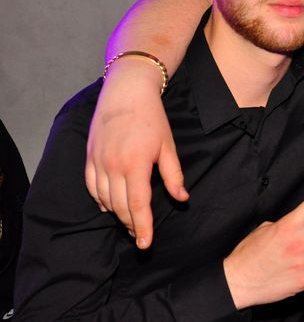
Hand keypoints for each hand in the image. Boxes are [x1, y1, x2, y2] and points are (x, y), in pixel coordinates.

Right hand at [86, 58, 186, 248]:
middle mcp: (113, 166)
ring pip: (104, 199)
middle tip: (140, 235)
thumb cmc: (152, 118)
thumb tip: (182, 198)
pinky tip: (108, 206)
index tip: (145, 243)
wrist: (126, 92)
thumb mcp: (168, 145)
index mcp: (136, 164)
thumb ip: (173, 174)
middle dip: (130, 225)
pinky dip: (100, 200)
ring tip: (129, 223)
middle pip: (120, 207)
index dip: (142, 227)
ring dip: (116, 214)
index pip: (137, 205)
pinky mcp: (90, 157)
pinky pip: (91, 187)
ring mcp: (98, 162)